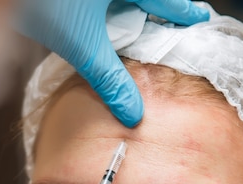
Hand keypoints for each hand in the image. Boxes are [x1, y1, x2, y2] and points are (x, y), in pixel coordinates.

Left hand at [14, 0, 208, 126]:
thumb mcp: (83, 45)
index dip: (184, 11)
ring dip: (129, 9)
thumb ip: (108, 79)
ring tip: (138, 23)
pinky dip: (107, 9)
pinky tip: (98, 20)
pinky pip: (99, 3)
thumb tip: (133, 113)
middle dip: (158, 9)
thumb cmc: (45, 2)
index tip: (197, 19)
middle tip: (172, 21)